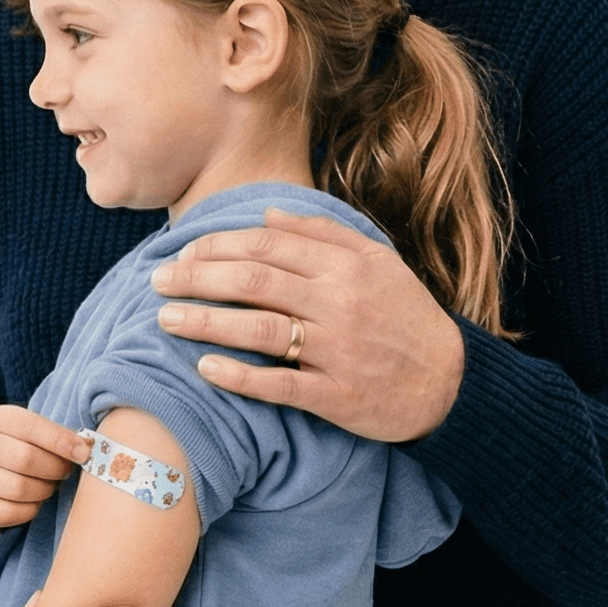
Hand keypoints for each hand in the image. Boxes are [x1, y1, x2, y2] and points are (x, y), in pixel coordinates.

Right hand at [0, 405, 88, 530]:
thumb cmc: (22, 448)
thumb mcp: (35, 433)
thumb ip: (59, 436)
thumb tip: (88, 448)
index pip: (31, 427)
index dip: (61, 441)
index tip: (84, 453)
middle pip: (24, 459)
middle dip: (54, 469)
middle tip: (65, 472)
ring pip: (18, 488)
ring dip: (44, 490)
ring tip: (49, 485)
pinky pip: (11, 512)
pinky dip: (31, 509)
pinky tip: (33, 500)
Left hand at [150, 206, 466, 442]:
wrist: (451, 382)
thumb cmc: (406, 316)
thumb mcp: (378, 262)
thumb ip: (324, 233)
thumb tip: (268, 211)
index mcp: (345, 266)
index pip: (266, 244)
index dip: (217, 245)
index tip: (182, 252)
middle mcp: (339, 303)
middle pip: (253, 280)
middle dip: (196, 277)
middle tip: (156, 281)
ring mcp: (336, 351)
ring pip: (258, 329)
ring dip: (205, 322)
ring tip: (165, 319)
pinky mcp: (335, 396)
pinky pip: (279, 385)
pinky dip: (240, 377)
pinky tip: (204, 369)